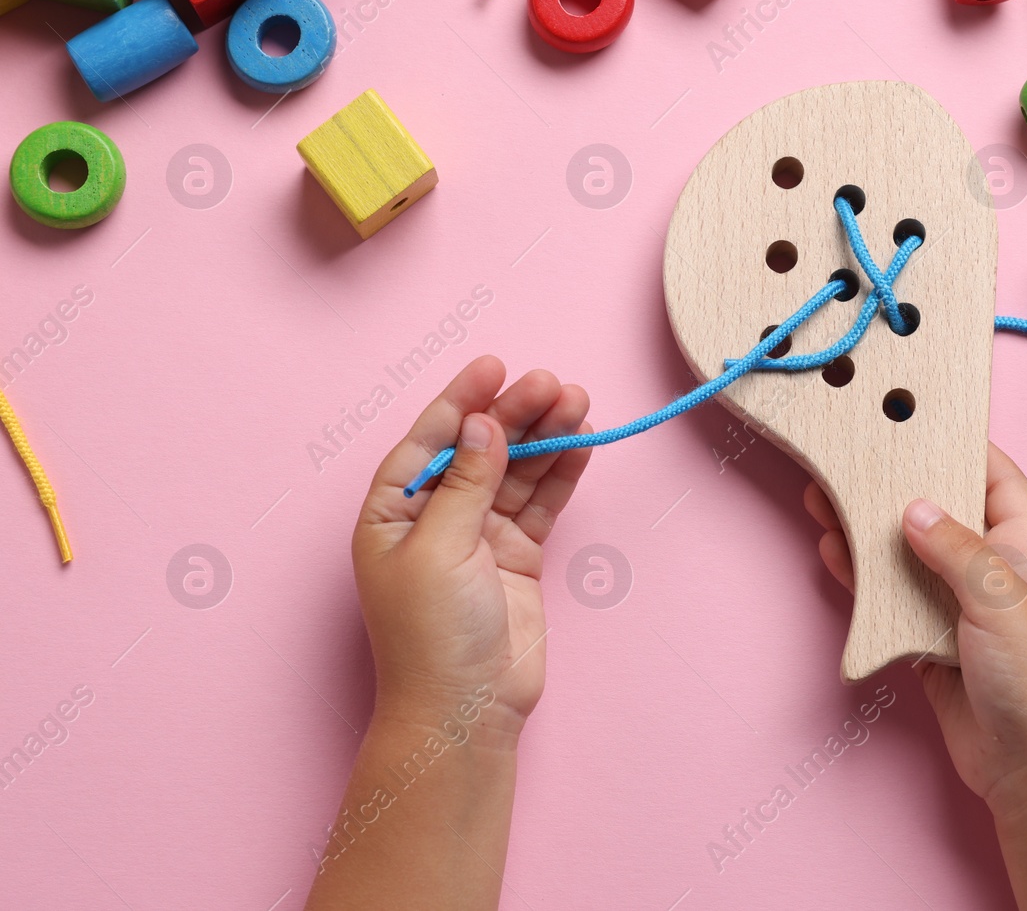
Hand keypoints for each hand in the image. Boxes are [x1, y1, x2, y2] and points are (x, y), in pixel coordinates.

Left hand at [352, 356, 591, 742]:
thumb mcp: (440, 549)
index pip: (428, 443)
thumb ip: (466, 483)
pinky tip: (581, 442)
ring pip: (515, 472)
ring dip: (544, 438)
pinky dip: (561, 474)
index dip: (460, 402)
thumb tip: (481, 423)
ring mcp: (479, 538)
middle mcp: (435, 520)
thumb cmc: (431, 637)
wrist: (466, 712)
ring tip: (577, 402)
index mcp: (392, 515)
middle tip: (551, 383)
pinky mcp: (517, 557)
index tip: (493, 366)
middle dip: (514, 415)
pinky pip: (540, 503)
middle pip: (478, 451)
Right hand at [807, 444, 1026, 909]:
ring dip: (868, 531)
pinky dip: (862, 579)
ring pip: (907, 554)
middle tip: (851, 457)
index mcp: (1025, 548)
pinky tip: (833, 555)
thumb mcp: (1003, 603)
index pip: (996, 477)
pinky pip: (890, 599)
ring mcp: (959, 606)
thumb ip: (957, 551)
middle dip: (896, 485)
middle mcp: (992, 570)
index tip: (917, 417)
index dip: (962, 444)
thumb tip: (916, 508)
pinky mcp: (929, 641)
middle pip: (940, 511)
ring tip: (825, 499)